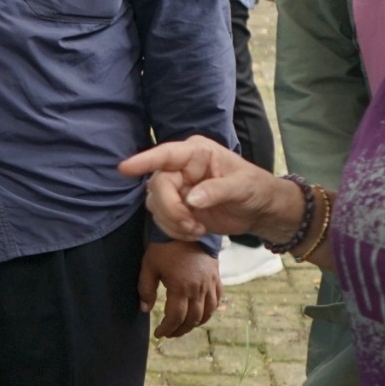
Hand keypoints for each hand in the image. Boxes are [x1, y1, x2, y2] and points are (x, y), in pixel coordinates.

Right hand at [119, 135, 299, 244]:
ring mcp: (177, 188)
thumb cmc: (256, 189)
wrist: (260, 211)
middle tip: (192, 224)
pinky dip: (175, 230)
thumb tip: (192, 199)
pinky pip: (162, 220)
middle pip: (157, 186)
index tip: (124, 169)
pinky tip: (196, 232)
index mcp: (196, 153)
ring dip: (173, 222)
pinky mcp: (177, 207)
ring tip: (198, 229)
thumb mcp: (243, 187)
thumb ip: (218, 190)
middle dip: (171, 209)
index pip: (166, 154)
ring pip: (155, 205)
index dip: (144, 161)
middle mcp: (181, 168)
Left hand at [138, 240, 221, 338]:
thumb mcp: (149, 265)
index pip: (175, 317)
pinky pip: (217, 301)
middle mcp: (198, 289)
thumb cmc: (164, 246)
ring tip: (183, 327)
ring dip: (195, 324)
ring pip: (207, 313)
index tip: (159, 334)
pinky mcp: (216, 278)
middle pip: (192, 319)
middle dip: (179, 330)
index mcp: (181, 287)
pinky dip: (210, 312)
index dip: (167, 329)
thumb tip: (145, 310)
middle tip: (169, 333)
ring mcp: (210, 284)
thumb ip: (145, 289)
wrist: (187, 226)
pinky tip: (201, 315)